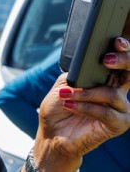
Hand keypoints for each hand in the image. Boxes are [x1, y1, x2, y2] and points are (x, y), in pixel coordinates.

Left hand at [31, 36, 129, 171]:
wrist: (53, 133)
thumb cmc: (58, 107)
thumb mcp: (63, 84)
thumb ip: (77, 73)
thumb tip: (85, 65)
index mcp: (104, 79)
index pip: (120, 62)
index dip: (123, 49)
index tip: (116, 41)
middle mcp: (116, 92)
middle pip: (129, 72)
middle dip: (123, 61)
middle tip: (106, 60)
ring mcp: (119, 109)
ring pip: (111, 94)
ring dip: (85, 93)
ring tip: (65, 95)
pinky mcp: (117, 125)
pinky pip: (106, 113)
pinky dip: (86, 107)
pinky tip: (70, 106)